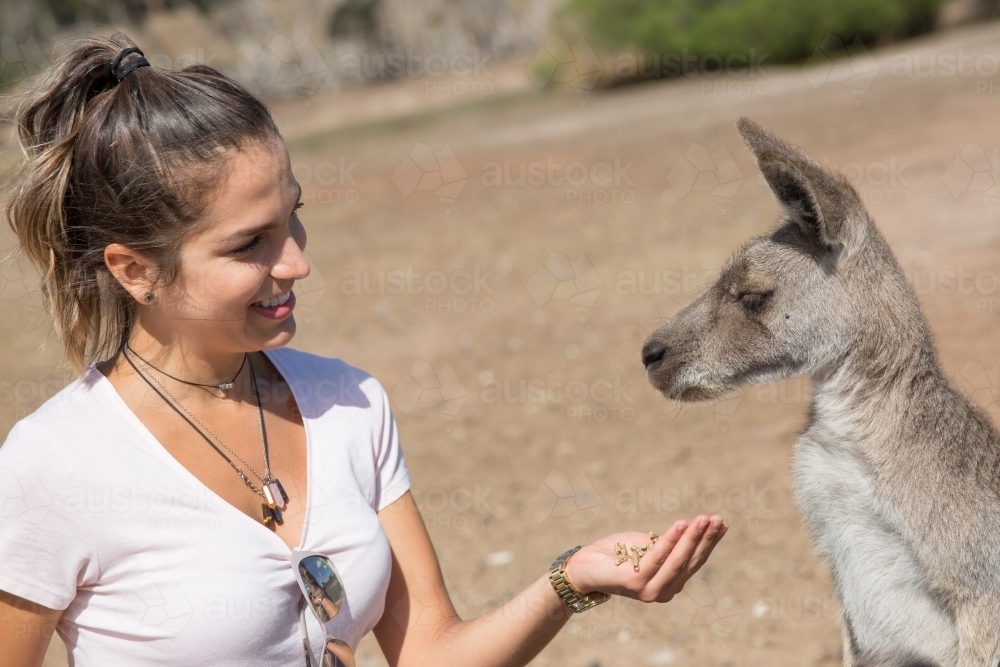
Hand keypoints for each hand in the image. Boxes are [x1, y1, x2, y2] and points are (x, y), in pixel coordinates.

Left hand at [562, 515, 726, 602]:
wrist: (584, 567)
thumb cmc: (618, 554)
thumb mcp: (649, 546)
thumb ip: (669, 545)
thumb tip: (693, 530)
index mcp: (671, 583)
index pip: (695, 561)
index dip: (709, 542)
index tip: (722, 522)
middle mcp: (664, 591)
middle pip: (691, 561)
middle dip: (705, 538)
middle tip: (717, 518)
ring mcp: (650, 590)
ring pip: (677, 560)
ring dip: (692, 537)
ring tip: (703, 518)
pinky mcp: (635, 583)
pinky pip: (657, 557)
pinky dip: (671, 539)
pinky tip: (681, 524)